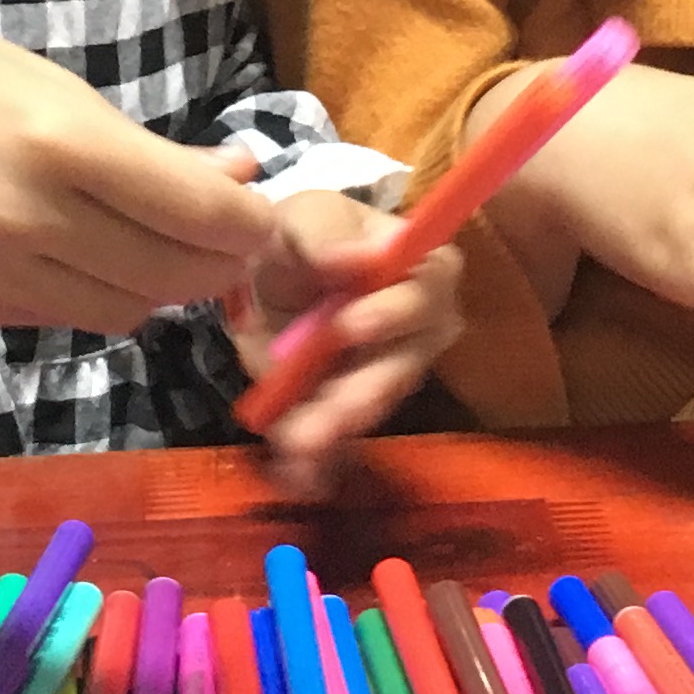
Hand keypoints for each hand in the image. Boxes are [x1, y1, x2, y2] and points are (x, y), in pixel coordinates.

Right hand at [0, 17, 280, 333]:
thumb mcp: (47, 84)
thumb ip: (143, 145)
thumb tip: (238, 175)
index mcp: (59, 143)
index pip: (198, 212)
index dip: (249, 222)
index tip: (261, 210)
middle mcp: (31, 220)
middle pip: (175, 274)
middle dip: (219, 259)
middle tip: (229, 230)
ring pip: (130, 310)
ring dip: (164, 283)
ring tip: (162, 239)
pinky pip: (73, 315)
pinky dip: (104, 292)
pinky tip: (94, 250)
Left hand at [230, 191, 464, 496]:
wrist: (263, 280)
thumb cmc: (301, 236)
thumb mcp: (302, 216)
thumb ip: (324, 231)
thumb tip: (354, 260)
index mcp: (420, 266)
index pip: (430, 287)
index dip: (396, 311)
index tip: (350, 326)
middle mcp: (422, 326)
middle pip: (405, 362)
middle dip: (362, 391)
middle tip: (325, 414)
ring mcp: (390, 373)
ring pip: (371, 405)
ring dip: (335, 430)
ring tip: (300, 447)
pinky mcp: (354, 409)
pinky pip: (342, 442)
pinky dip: (317, 463)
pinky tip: (295, 477)